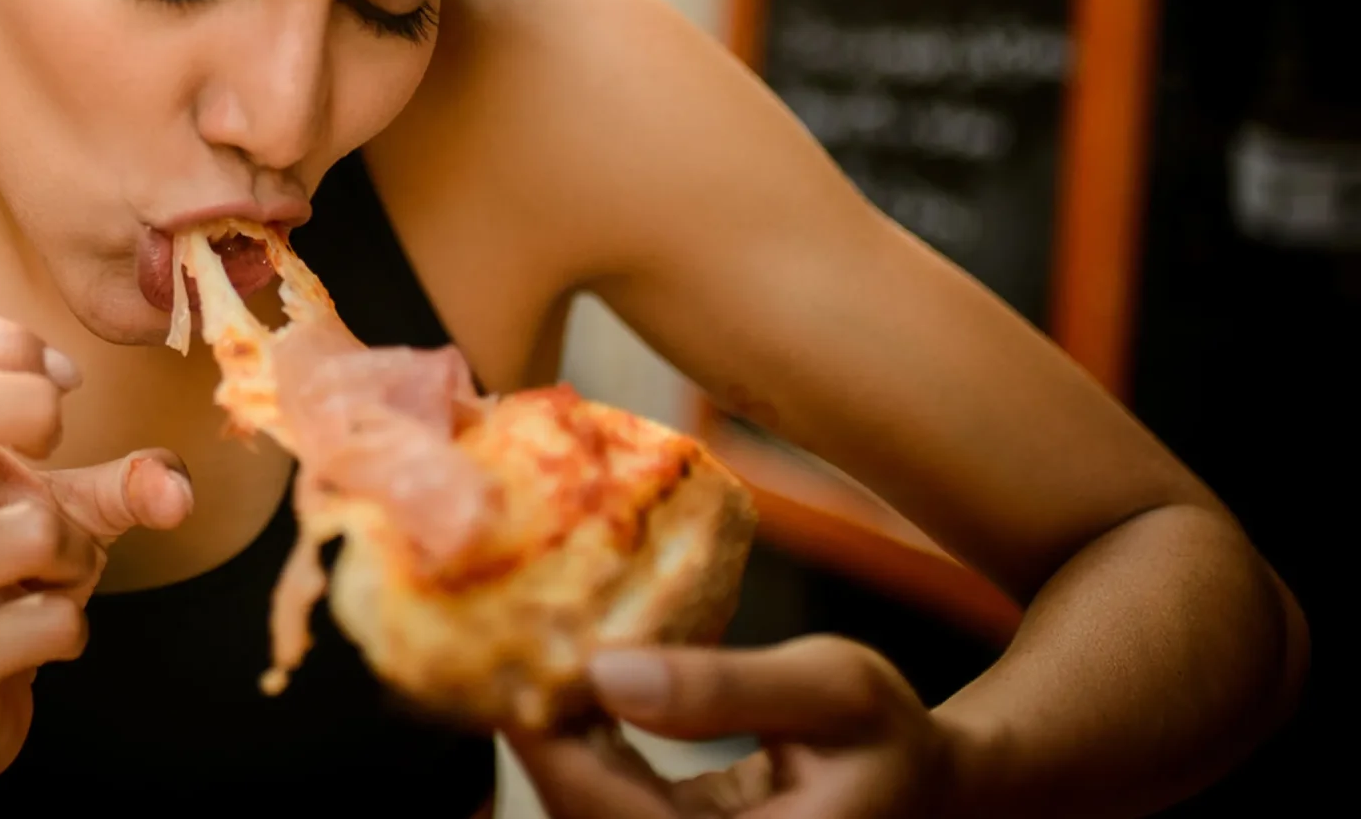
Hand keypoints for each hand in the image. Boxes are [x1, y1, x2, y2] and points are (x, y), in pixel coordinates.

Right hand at [0, 316, 193, 815]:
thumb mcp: (57, 514)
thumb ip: (123, 484)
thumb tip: (175, 489)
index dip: (6, 344)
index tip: (59, 386)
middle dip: (31, 415)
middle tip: (53, 455)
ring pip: (35, 529)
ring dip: (78, 559)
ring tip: (50, 581)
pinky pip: (50, 622)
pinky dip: (70, 631)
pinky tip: (34, 641)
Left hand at [508, 638, 959, 818]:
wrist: (929, 790)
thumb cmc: (888, 736)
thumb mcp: (834, 690)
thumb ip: (725, 687)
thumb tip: (607, 673)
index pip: (600, 807)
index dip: (545, 735)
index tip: (513, 658)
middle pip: (578, 812)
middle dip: (539, 727)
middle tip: (509, 637)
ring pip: (584, 809)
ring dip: (556, 735)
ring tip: (539, 650)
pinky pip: (606, 804)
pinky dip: (584, 747)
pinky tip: (579, 685)